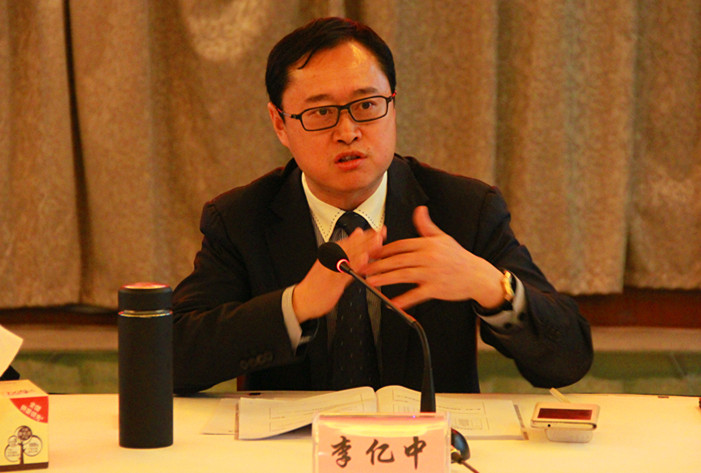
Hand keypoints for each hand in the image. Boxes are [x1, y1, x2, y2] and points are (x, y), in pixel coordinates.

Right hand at [292, 226, 385, 322]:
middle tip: (381, 232)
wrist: (303, 299)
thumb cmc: (318, 283)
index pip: (351, 241)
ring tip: (377, 241)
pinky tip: (364, 260)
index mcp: (332, 253)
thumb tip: (358, 235)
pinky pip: (345, 272)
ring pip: (350, 256)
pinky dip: (354, 264)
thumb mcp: (332, 263)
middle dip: (368, 238)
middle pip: (352, 245)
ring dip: (364, 247)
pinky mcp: (332, 281)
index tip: (378, 230)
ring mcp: (332, 269)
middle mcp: (332, 258)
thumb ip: (347, 251)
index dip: (366, 235)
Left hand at [365, 206, 503, 308]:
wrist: (477, 275)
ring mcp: (431, 274)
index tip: (370, 253)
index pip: (400, 245)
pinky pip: (416, 295)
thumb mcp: (443, 238)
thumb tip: (419, 210)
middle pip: (397, 260)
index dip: (383, 249)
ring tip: (370, 281)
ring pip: (403, 275)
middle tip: (362, 268)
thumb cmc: (458, 257)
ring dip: (385, 278)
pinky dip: (404, 299)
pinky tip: (392, 303)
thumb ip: (426, 226)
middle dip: (377, 264)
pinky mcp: (435, 289)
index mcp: (427, 244)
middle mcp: (428, 257)